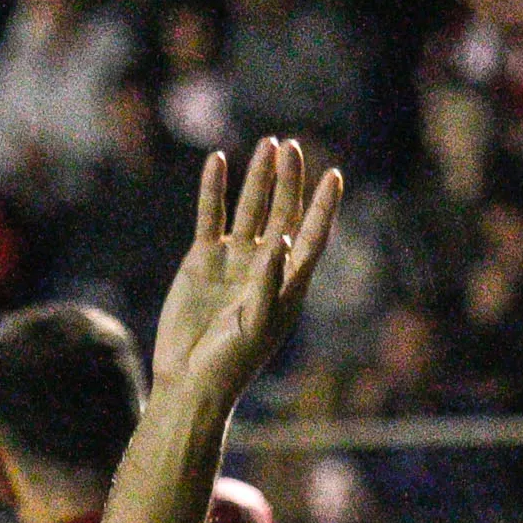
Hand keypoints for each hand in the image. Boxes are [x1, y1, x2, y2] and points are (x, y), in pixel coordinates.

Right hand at [151, 137, 342, 403]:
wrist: (188, 379)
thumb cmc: (230, 362)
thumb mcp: (255, 325)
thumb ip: (268, 283)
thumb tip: (278, 238)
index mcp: (288, 284)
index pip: (311, 237)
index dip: (324, 207)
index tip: (334, 175)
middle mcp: (265, 265)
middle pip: (283, 213)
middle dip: (289, 181)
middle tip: (291, 147)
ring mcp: (234, 258)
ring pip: (250, 208)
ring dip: (258, 178)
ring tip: (268, 144)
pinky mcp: (203, 257)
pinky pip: (211, 215)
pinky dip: (214, 189)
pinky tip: (218, 161)